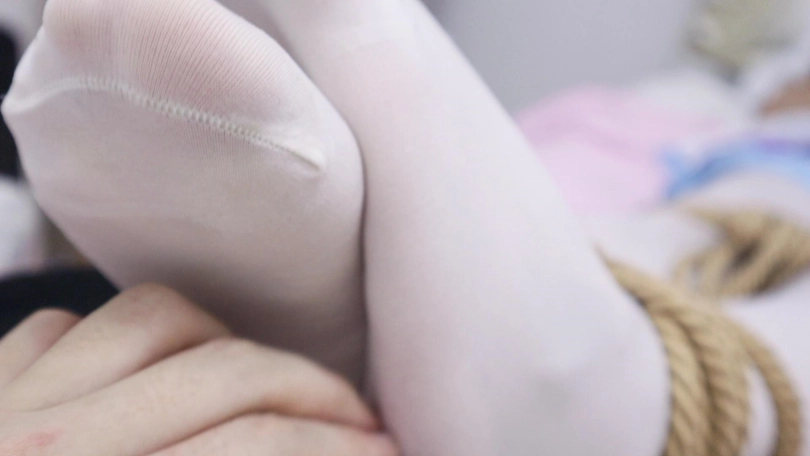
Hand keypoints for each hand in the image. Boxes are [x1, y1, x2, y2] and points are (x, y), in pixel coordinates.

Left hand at [0, 284, 396, 454]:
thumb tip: (291, 450)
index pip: (256, 443)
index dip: (338, 448)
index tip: (391, 453)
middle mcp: (48, 444)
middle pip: (227, 369)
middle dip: (317, 390)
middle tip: (363, 420)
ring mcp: (3, 407)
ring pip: (154, 316)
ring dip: (229, 342)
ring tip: (267, 380)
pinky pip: (57, 327)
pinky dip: (116, 339)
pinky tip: (152, 371)